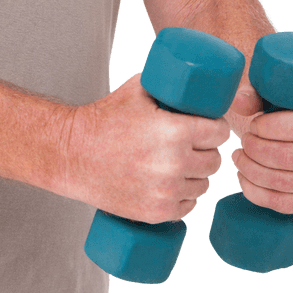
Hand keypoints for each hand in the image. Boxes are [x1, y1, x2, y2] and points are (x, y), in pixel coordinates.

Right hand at [62, 73, 231, 223]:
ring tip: (182, 164)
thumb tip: (191, 79)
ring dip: (197, 175)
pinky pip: (188, 206)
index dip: (218, 127)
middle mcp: (174, 164)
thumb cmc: (104, 118)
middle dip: (207, 151)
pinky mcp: (156, 212)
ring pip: (203, 184)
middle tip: (195, 144)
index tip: (211, 126)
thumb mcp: (136, 90)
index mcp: (174, 131)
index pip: (220, 132)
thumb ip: (165, 85)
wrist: (72, 154)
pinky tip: (174, 184)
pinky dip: (184, 196)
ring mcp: (166, 191)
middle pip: (214, 160)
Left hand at [230, 104, 292, 213]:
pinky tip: (243, 176)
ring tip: (239, 156)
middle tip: (244, 141)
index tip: (253, 125)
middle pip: (292, 157)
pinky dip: (256, 192)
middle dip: (258, 150)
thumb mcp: (273, 93)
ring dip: (253, 170)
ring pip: (285, 182)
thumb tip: (239, 100)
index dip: (271, 128)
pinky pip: (284, 204)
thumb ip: (255, 92)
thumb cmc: (283, 108)